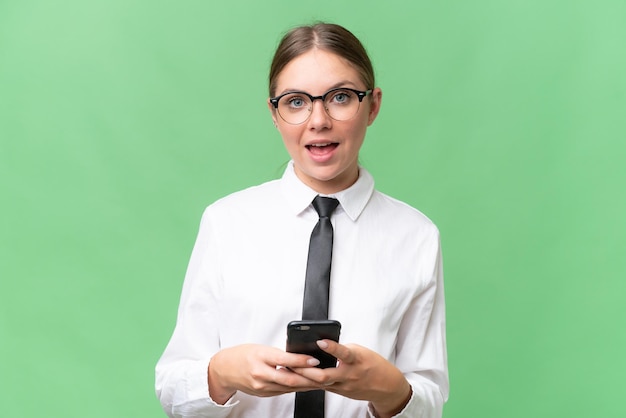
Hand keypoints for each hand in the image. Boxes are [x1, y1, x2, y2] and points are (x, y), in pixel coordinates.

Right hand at [207, 344, 322, 403]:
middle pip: (289, 379)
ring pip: (289, 387)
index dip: (301, 360)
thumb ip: (278, 353)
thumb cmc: (242, 355)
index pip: (284, 360)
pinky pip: (283, 391)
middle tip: (325, 376)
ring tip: (322, 381)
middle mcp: (260, 374)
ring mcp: (262, 386)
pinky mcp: (263, 393)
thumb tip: (299, 355)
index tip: (315, 359)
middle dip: (310, 379)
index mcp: (260, 357)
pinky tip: (307, 385)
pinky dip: (297, 388)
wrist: (224, 370)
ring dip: (307, 385)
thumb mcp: (260, 348)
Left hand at [291, 340, 411, 417]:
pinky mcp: (340, 392)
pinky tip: (299, 377)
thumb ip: (342, 349)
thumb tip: (322, 344)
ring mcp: (343, 386)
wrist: (385, 385)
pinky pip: (322, 387)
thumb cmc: (372, 364)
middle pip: (324, 375)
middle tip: (292, 361)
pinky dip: (311, 381)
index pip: (343, 353)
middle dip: (306, 369)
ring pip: (320, 383)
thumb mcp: (359, 351)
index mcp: (356, 360)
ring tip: (289, 369)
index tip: (319, 341)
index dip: (331, 347)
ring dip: (304, 376)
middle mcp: (349, 375)